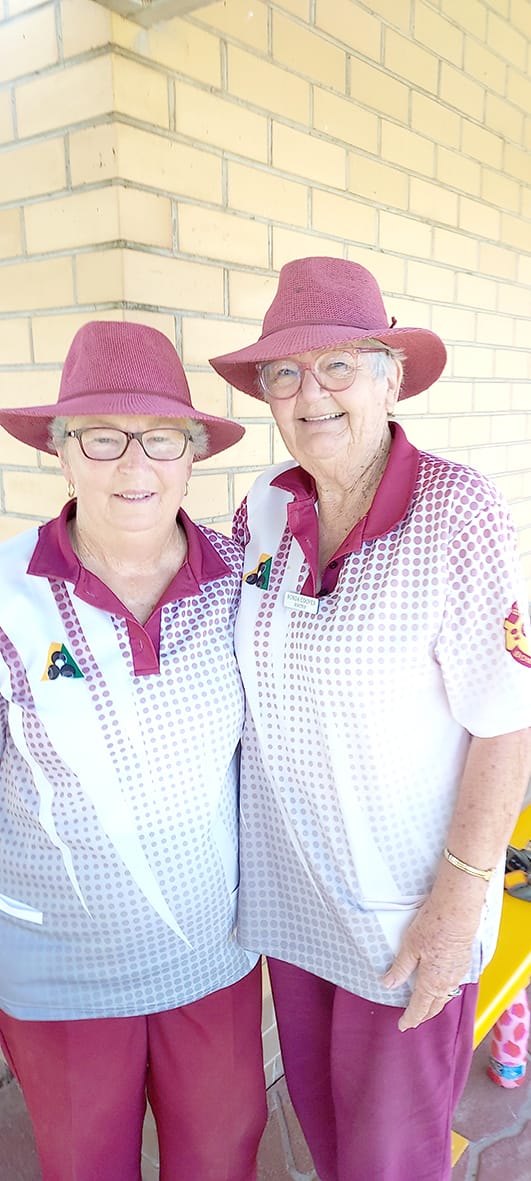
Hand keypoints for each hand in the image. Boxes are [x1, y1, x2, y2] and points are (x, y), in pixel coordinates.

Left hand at [381, 896, 476, 1030]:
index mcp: (431, 983)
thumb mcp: (409, 947)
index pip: (419, 1009)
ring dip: (434, 1005)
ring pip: (445, 997)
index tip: (402, 1026)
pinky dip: (443, 992)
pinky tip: (439, 986)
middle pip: (434, 1007)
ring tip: (424, 1006)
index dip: (409, 1019)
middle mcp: (447, 984)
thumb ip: (400, 968)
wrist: (458, 911)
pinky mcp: (464, 964)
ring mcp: (458, 975)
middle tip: (412, 1020)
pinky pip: (452, 986)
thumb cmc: (433, 926)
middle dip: (422, 1016)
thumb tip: (387, 984)